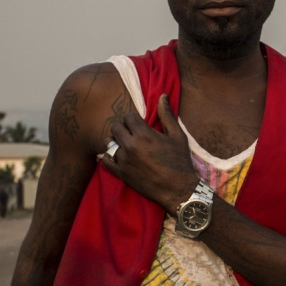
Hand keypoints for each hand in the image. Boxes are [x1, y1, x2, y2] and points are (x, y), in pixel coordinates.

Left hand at [100, 94, 198, 212]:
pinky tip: (118, 155)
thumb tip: (163, 95)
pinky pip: (106, 160)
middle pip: (115, 126)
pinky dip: (109, 155)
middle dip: (122, 126)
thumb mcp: (177, 136)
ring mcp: (124, 160)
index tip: (139, 123)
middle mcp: (130, 146)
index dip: (134, 118)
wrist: (177, 189)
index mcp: (144, 135)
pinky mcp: (121, 173)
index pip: (128, 116)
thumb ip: (167, 115)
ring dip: (115, 140)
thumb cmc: (180, 161)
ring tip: (125, 143)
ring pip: (109, 142)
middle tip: (131, 131)